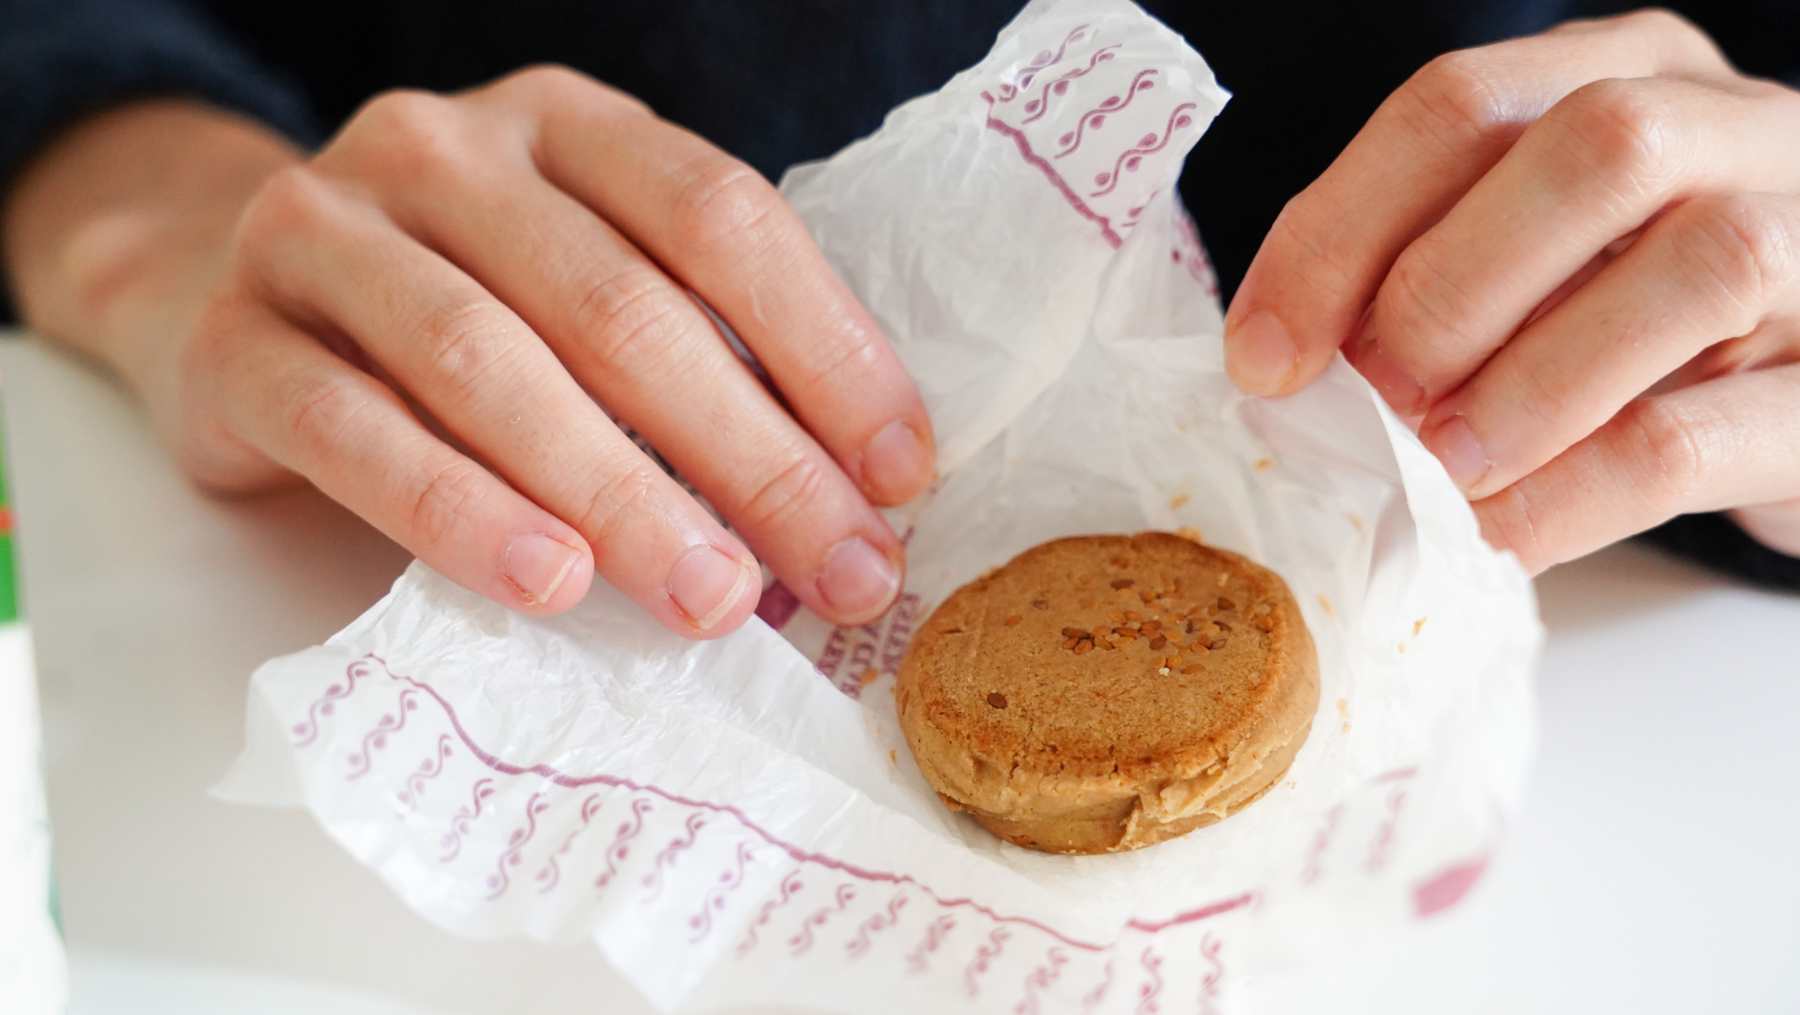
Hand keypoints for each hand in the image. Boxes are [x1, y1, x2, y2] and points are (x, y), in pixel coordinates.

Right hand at [3, 69, 933, 634]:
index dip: (824, 348)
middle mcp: (445, 152)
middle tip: (837, 573)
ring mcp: (326, 233)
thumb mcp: (584, 285)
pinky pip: (354, 430)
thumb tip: (854, 493)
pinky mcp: (237, 341)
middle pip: (621, 306)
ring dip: (620, 495)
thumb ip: (696, 345)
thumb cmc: (461, 310)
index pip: (718, 217)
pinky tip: (547, 582)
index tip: (899, 476)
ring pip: (490, 365)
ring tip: (709, 598)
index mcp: (566, 126)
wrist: (224, 296)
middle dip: (751, 454)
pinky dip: (459, 512)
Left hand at [1223, 10, 1799, 571]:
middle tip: (1369, 404)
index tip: (1262, 355)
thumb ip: (1429, 269)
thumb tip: (1280, 359)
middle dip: (1443, 289)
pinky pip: (1700, 434)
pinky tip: (1498, 532)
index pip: (1464, 104)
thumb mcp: (1532, 261)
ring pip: (1694, 267)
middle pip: (1595, 147)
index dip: (1338, 231)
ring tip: (1436, 467)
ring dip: (1522, 387)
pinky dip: (1573, 493)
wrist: (1790, 398)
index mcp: (1633, 70)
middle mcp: (1743, 129)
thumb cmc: (1633, 324)